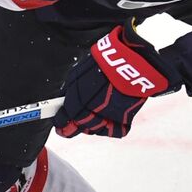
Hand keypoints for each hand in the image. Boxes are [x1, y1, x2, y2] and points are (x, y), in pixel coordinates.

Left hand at [54, 24, 181, 138]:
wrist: (132, 60)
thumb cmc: (105, 63)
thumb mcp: (80, 73)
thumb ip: (71, 91)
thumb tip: (64, 104)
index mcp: (77, 96)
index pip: (64, 117)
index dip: (61, 123)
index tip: (59, 126)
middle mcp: (91, 108)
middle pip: (79, 127)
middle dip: (73, 129)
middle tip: (71, 129)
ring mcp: (108, 114)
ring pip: (95, 130)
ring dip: (93, 126)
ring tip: (95, 116)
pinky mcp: (124, 117)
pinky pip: (115, 131)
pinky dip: (112, 127)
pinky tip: (111, 118)